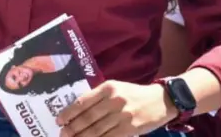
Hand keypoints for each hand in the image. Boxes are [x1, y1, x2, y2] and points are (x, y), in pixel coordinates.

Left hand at [57, 81, 174, 136]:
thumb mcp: (117, 89)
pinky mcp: (129, 129)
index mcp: (108, 87)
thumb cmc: (134, 95)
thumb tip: (77, 111)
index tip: (59, 120)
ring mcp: (122, 115)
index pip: (83, 101)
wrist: (161, 101)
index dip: (69, 112)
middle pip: (88, 118)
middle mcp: (114, 100)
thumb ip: (99, 97)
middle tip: (62, 134)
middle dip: (72, 128)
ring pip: (96, 130)